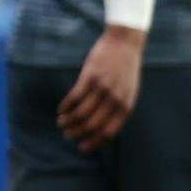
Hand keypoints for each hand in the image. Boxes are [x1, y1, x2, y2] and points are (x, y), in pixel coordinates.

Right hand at [58, 25, 144, 151]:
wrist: (125, 43)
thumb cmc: (126, 69)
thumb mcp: (129, 91)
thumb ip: (119, 108)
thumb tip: (102, 128)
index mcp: (126, 105)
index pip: (108, 132)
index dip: (93, 142)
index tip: (82, 147)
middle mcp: (115, 98)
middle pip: (92, 124)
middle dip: (77, 133)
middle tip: (67, 134)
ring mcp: (102, 87)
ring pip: (80, 113)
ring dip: (68, 121)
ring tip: (61, 123)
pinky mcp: (90, 76)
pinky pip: (74, 97)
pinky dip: (65, 106)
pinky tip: (61, 110)